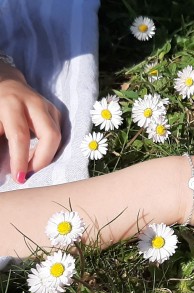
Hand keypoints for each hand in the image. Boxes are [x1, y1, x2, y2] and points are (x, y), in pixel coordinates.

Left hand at [0, 63, 60, 182]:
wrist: (6, 84)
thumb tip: (3, 172)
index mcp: (12, 104)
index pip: (20, 136)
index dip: (20, 160)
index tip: (19, 177)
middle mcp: (35, 103)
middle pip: (51, 136)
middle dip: (43, 159)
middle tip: (29, 172)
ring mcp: (49, 108)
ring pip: (58, 139)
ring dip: (45, 156)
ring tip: (29, 163)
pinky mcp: (57, 114)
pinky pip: (58, 138)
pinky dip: (48, 150)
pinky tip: (35, 154)